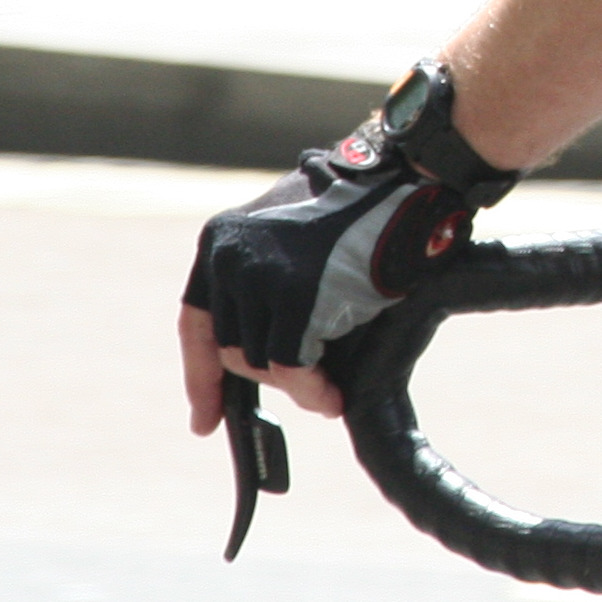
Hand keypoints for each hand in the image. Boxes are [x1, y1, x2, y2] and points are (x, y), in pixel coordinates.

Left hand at [179, 139, 476, 435]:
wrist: (406, 182)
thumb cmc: (363, 213)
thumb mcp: (292, 241)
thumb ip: (264, 282)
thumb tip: (259, 355)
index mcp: (222, 240)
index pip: (196, 322)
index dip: (199, 376)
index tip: (204, 419)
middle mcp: (229, 257)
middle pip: (228, 348)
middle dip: (267, 377)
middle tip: (307, 387)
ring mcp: (259, 276)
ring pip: (259, 363)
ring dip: (296, 385)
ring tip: (327, 391)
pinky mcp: (295, 298)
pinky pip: (292, 368)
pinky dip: (311, 391)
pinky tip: (331, 398)